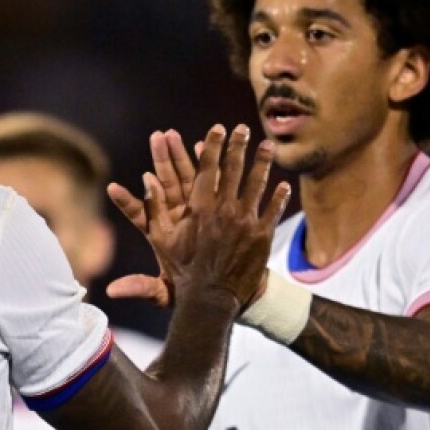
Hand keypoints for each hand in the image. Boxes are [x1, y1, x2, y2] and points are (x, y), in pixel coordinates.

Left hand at [107, 130, 196, 306]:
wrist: (221, 288)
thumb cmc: (190, 290)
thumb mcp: (165, 292)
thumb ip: (142, 287)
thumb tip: (113, 292)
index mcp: (158, 235)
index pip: (139, 216)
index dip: (126, 202)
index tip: (112, 188)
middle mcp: (174, 217)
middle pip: (163, 185)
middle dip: (159, 161)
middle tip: (154, 138)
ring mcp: (193, 209)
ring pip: (184, 178)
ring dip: (179, 156)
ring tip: (170, 135)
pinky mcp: (212, 208)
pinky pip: (208, 182)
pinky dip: (205, 165)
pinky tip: (202, 146)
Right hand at [109, 125, 290, 313]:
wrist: (211, 300)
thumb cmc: (183, 271)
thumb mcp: (161, 240)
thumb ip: (151, 208)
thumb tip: (146, 178)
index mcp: (200, 208)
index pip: (207, 168)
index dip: (213, 146)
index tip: (218, 128)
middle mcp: (224, 210)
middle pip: (234, 169)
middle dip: (238, 146)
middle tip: (242, 128)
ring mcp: (246, 222)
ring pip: (257, 184)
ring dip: (263, 162)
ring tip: (267, 145)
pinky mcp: (262, 236)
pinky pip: (273, 209)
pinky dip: (279, 196)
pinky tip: (283, 184)